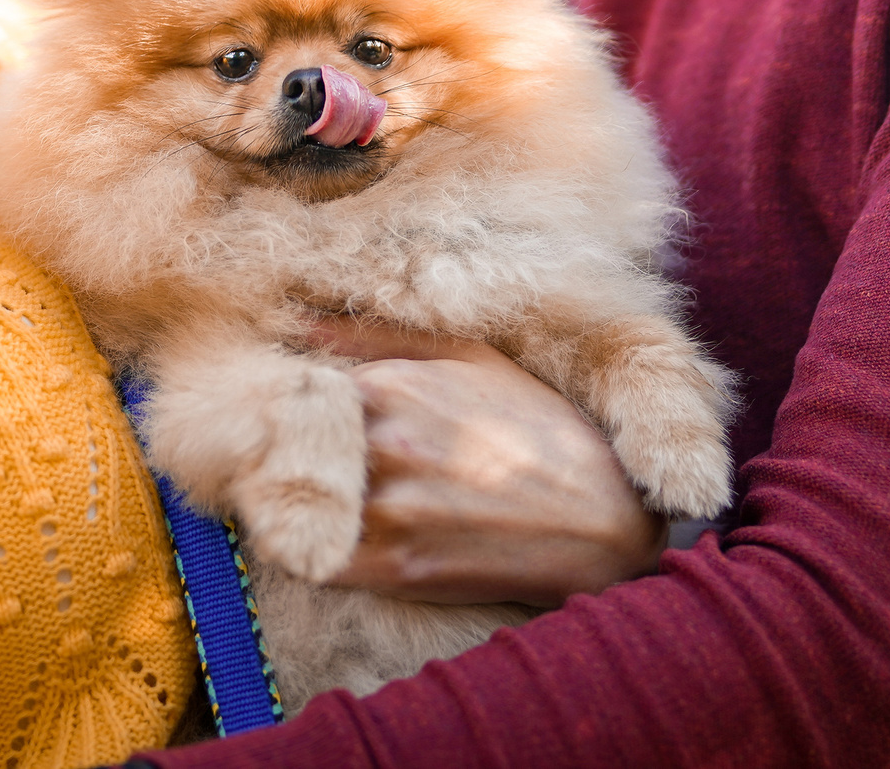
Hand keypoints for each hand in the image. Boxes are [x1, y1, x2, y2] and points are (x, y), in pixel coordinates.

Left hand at [305, 316, 665, 607]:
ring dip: (294, 500)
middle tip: (292, 456)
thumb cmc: (538, 426)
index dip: (294, 403)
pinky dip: (311, 547)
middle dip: (286, 451)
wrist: (603, 517)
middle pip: (288, 447)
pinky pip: (315, 558)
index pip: (296, 390)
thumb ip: (377, 336)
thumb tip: (298, 320)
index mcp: (392, 385)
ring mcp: (388, 512)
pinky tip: (332, 536)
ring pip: (295, 503)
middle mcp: (383, 445)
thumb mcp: (470, 356)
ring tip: (310, 496)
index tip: (297, 413)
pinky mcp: (396, 569)